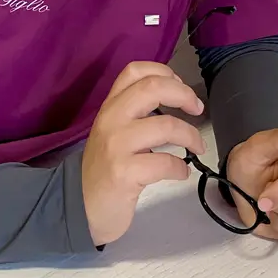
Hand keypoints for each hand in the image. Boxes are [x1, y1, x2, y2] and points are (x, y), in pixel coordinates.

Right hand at [81, 61, 205, 245]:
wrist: (80, 207)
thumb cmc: (104, 168)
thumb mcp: (113, 131)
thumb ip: (134, 112)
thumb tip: (174, 95)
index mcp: (110, 106)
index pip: (134, 71)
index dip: (164, 71)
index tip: (180, 85)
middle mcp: (111, 120)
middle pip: (152, 88)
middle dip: (184, 94)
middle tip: (197, 109)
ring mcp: (116, 146)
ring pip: (166, 125)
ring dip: (191, 135)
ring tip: (197, 147)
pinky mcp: (124, 173)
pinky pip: (165, 162)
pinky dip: (181, 168)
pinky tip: (181, 173)